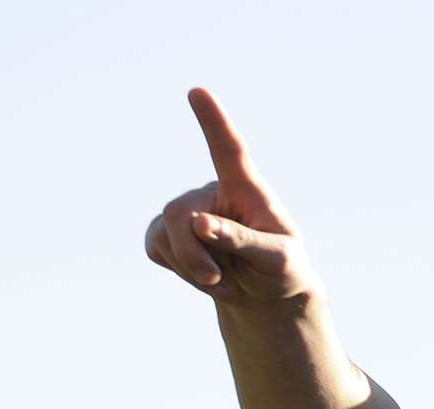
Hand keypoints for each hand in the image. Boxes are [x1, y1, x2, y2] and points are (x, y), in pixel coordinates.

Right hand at [144, 88, 317, 303]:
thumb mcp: (276, 259)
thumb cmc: (280, 268)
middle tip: (217, 279)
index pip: (230, 150)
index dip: (214, 122)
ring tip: (221, 277)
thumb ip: (243, 240)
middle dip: (192, 254)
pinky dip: (176, 269)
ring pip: (164, 233)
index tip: (198, 92)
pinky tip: (201, 273)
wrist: (264, 292)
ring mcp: (188, 209)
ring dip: (189, 268)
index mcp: (247, 189)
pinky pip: (154, 246)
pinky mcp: (168, 230)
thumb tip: (198, 223)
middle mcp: (213, 191)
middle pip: (180, 214)